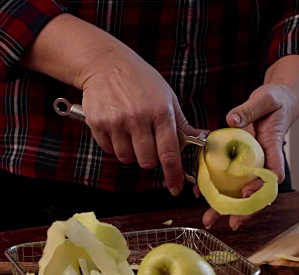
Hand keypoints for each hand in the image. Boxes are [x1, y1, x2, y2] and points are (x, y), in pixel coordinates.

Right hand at [21, 13, 200, 195]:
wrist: (106, 63)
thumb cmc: (141, 80)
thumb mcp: (167, 97)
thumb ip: (181, 123)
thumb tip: (201, 140)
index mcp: (161, 112)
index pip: (169, 153)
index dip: (173, 174)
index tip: (176, 187)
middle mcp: (138, 118)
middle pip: (146, 161)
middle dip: (150, 160)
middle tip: (148, 145)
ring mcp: (116, 121)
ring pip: (127, 158)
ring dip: (131, 152)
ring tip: (131, 133)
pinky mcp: (97, 123)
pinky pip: (109, 149)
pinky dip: (114, 145)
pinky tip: (117, 127)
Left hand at [201, 55, 298, 229]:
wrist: (280, 100)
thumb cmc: (275, 100)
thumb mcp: (264, 99)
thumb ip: (249, 110)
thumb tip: (231, 120)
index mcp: (273, 147)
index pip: (274, 172)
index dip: (262, 186)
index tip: (247, 193)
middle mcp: (265, 160)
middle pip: (259, 191)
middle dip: (246, 209)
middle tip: (232, 222)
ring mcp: (254, 164)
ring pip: (244, 190)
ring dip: (229, 206)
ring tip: (210, 219)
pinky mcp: (244, 162)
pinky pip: (233, 179)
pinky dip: (220, 190)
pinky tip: (205, 199)